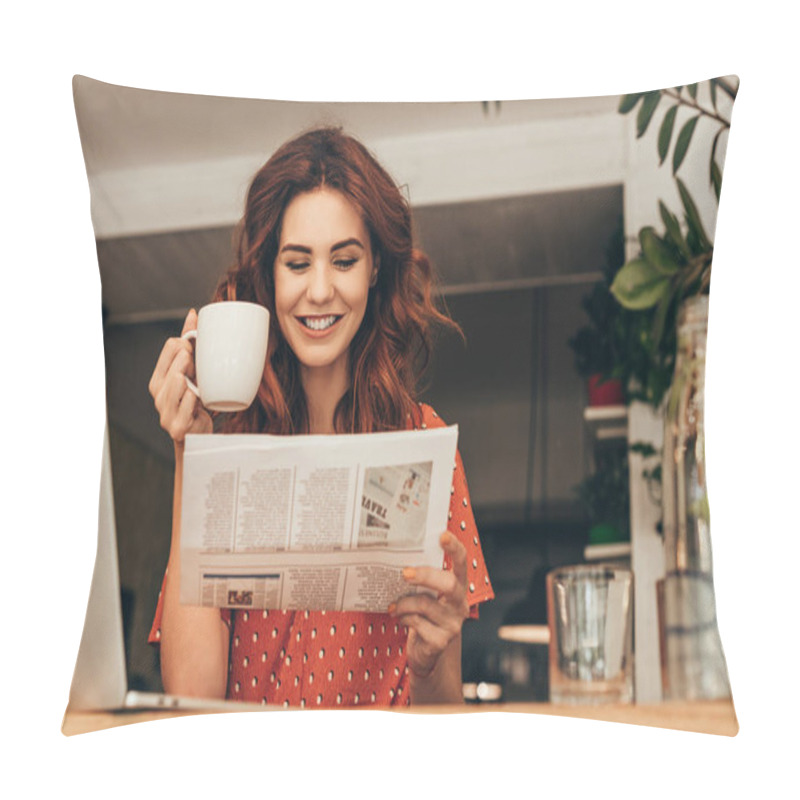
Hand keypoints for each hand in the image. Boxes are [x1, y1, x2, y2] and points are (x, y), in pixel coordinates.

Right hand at [148, 309, 211, 442]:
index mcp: (159, 379)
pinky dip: (198, 399)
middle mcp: (158, 394)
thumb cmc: (196, 404)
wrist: (198, 440)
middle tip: (202, 371)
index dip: (188, 345)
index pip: (170, 346)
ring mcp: (164, 411)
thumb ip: (190, 345)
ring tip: (200, 389)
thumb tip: (193, 314)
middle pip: (177, 360)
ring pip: (180, 380)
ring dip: (196, 381)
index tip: (198, 353)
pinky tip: (201, 403)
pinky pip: (190, 400)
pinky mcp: (176, 426)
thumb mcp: (192, 373)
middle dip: (194, 361)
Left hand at [389, 531, 468, 679]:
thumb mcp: (426, 594)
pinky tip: (399, 617)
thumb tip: (396, 555)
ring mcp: (453, 623)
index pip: (461, 562)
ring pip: (426, 604)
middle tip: (405, 573)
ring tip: (393, 605)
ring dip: (404, 602)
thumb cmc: (423, 614)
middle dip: (426, 576)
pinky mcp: (441, 641)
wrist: (426, 652)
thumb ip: (421, 579)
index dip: (454, 548)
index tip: (442, 535)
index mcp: (458, 586)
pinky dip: (403, 618)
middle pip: (449, 584)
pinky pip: (417, 623)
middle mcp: (460, 603)